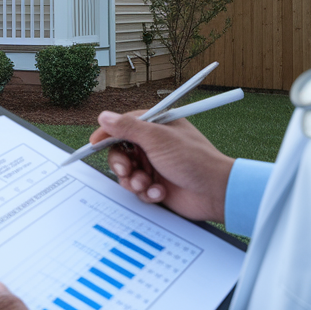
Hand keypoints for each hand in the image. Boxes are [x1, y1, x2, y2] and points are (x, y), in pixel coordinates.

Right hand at [90, 110, 234, 222]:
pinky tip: (159, 192)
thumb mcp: (157, 138)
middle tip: (125, 170)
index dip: (108, 134)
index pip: (123, 125)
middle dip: (120, 163)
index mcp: (156, 127)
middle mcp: (154, 145)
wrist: (215, 192)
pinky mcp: (157, 185)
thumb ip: (127, 127)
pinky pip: (138, 189)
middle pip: (120, 152)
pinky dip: (146, 192)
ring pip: (127, 173)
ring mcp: (155, 166)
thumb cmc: (194, 159)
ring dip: (133, 180)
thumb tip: (104, 116)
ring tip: (146, 183)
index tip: (95, 143)